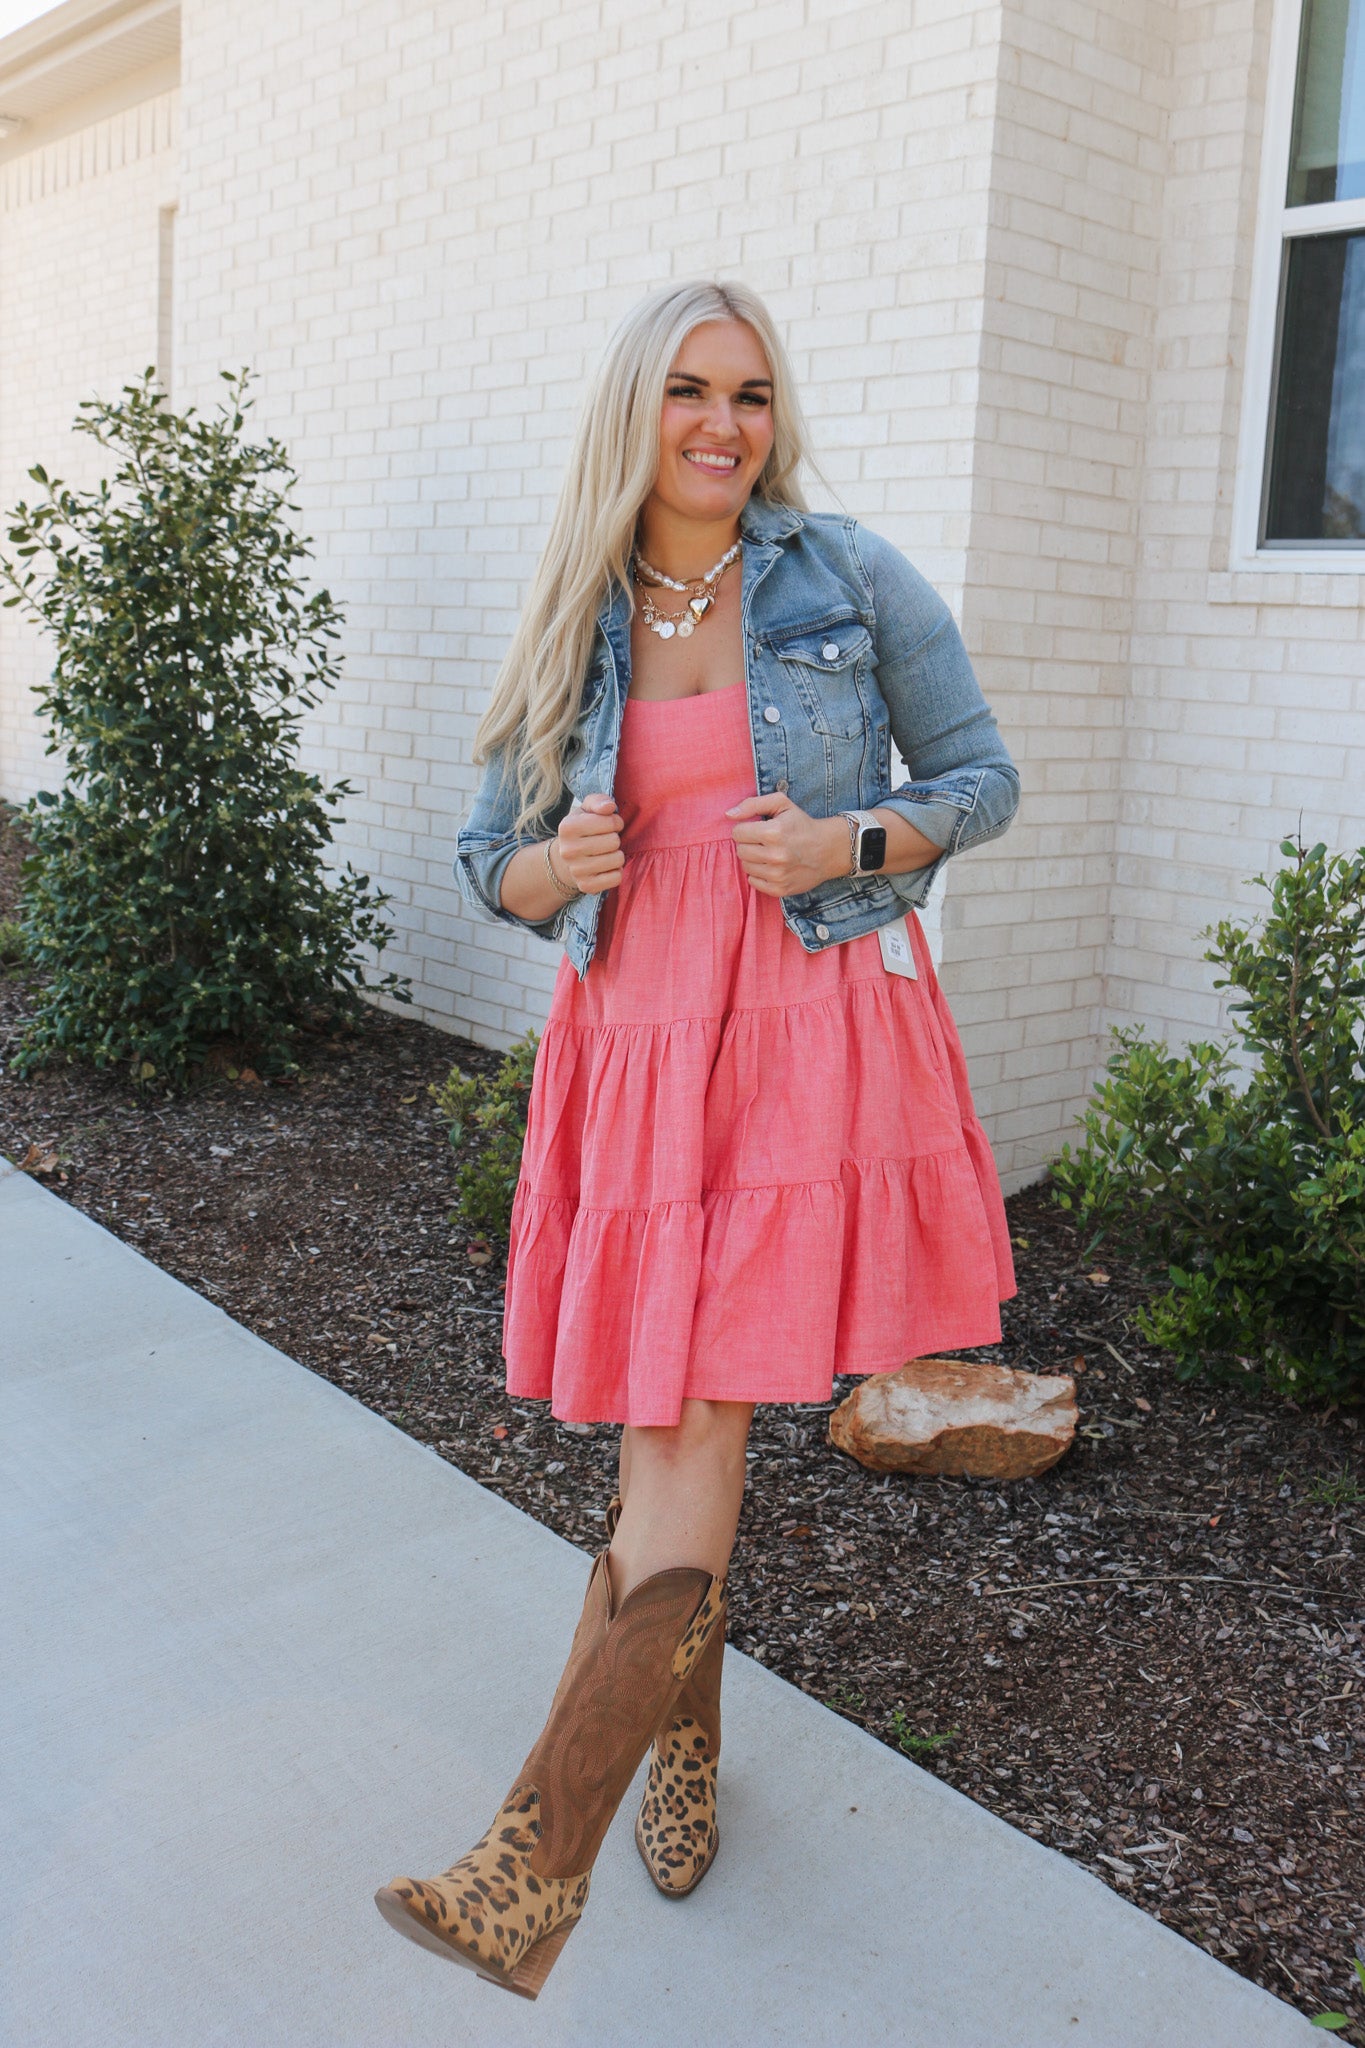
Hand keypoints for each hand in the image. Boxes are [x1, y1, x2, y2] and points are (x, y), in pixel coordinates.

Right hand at [556, 793, 625, 894]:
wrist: (566, 858)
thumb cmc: (582, 829)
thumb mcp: (587, 809)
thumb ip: (598, 801)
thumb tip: (609, 807)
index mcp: (567, 827)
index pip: (610, 822)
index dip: (615, 822)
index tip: (609, 825)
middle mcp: (568, 850)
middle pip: (614, 842)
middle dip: (615, 838)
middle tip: (607, 840)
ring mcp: (576, 871)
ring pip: (618, 860)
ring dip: (617, 855)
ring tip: (607, 853)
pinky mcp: (586, 886)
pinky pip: (616, 878)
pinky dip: (616, 872)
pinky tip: (606, 867)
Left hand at [723, 792, 842, 896]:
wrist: (828, 850)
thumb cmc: (801, 824)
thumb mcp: (781, 804)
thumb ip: (752, 804)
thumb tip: (728, 814)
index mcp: (774, 832)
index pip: (737, 833)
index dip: (745, 828)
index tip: (758, 828)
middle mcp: (776, 855)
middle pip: (740, 851)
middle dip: (748, 844)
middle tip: (763, 841)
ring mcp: (778, 875)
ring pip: (745, 866)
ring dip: (753, 859)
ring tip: (769, 853)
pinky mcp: (780, 889)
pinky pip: (753, 882)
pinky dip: (759, 874)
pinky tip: (772, 866)